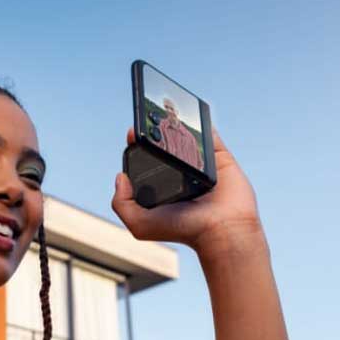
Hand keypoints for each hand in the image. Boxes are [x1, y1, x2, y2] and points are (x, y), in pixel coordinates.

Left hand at [111, 127, 263, 257]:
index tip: (133, 132)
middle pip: (166, 144)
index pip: (147, 159)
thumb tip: (119, 176)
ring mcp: (201, 164)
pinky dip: (203, 122)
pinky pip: (210, 134)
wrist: (220, 230)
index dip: (139, 145)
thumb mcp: (140, 224)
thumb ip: (121, 203)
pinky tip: (192, 112)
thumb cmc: (183, 230)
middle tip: (149, 116)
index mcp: (162, 186)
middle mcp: (180, 173)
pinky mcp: (219, 158)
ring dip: (178, 122)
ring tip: (167, 110)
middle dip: (157, 129)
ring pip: (188, 136)